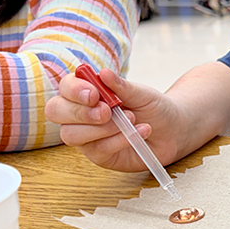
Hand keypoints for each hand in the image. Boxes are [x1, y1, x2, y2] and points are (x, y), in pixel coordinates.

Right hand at [45, 69, 185, 171]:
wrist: (173, 129)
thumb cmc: (153, 107)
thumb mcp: (141, 93)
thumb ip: (121, 86)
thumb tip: (104, 72)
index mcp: (87, 93)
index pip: (65, 88)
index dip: (74, 90)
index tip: (94, 93)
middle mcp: (80, 115)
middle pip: (56, 112)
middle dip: (79, 112)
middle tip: (107, 111)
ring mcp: (87, 136)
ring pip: (72, 135)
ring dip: (102, 128)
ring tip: (132, 119)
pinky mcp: (99, 155)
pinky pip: (98, 150)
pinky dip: (120, 140)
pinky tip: (141, 131)